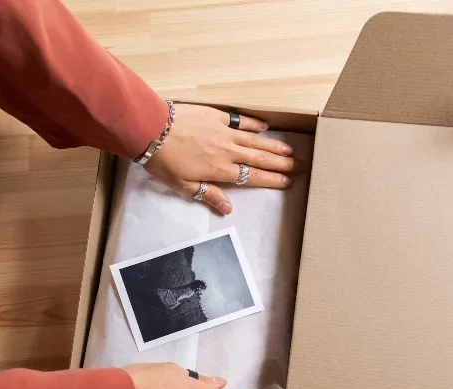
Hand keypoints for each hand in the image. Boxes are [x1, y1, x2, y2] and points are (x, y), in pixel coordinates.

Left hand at [144, 103, 299, 214]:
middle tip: (301, 165)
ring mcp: (223, 131)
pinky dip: (253, 123)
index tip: (288, 181)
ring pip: (255, 140)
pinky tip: (265, 126)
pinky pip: (239, 120)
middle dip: (282, 163)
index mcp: (220, 170)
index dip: (272, 180)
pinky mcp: (215, 115)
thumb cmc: (163, 161)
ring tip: (290, 150)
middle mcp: (227, 151)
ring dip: (274, 146)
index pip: (252, 177)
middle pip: (260, 158)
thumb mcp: (183, 185)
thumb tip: (228, 209)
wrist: (151, 128)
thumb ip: (208, 195)